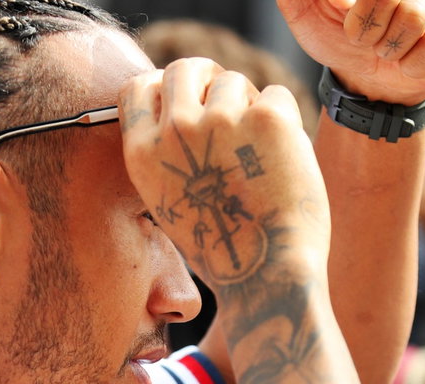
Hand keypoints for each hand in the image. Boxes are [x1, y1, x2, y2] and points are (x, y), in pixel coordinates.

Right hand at [119, 59, 329, 289]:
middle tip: (234, 104)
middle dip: (210, 79)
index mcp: (143, 153)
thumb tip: (186, 109)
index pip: (139, 87)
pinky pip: (277, 96)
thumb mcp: (171, 202)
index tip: (189, 99)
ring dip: (251, 107)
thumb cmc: (226, 247)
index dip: (165, 86)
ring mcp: (221, 120)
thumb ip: (168, 154)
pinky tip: (284, 161)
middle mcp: (176, 130)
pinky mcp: (267, 119)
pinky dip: (286, 122)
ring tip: (261, 156)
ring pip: (235, 81)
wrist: (268, 275)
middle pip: (186, 68)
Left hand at [278, 0, 424, 105]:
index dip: (362, 13)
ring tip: (387, 49)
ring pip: (413, 18)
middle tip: (365, 38)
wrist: (372, 80)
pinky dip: (415, 63)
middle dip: (368, 27)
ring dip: (391, 47)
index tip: (344, 15)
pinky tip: (409, 61)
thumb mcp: (306, 12)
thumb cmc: (340, 38)